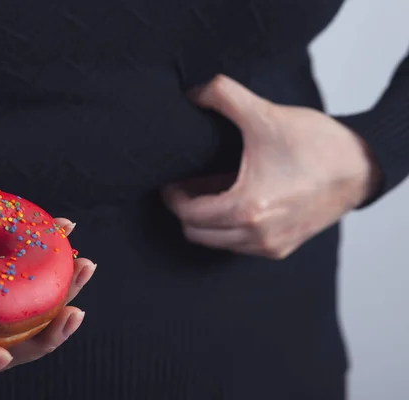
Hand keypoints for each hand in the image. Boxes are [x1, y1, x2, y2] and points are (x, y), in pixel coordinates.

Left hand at [164, 75, 380, 258]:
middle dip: (186, 210)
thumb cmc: (316, 145)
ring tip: (210, 190)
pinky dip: (229, 227)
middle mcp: (258, 236)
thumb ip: (223, 95)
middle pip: (197, 234)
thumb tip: (193, 93)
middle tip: (186, 185)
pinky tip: (235, 199)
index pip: (189, 215)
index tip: (171, 181)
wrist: (361, 167)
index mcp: (248, 208)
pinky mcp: (282, 248)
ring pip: (217, 242)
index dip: (173, 197)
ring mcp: (271, 246)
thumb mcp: (265, 114)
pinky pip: (240, 245)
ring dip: (207, 220)